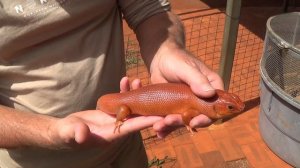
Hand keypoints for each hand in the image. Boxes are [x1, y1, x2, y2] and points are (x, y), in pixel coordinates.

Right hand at [47, 77, 162, 148]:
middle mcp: (116, 127)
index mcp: (111, 135)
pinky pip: (120, 101)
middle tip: (153, 90)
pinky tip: (125, 80)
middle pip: (135, 115)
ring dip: (135, 94)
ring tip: (137, 80)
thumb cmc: (66, 134)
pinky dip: (123, 91)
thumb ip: (76, 134)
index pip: (132, 127)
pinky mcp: (109, 112)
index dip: (146, 121)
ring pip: (129, 106)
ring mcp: (114, 119)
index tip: (160, 114)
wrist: (63, 130)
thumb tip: (82, 134)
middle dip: (145, 103)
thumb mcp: (70, 134)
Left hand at [150, 46, 223, 137]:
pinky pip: (174, 119)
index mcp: (212, 87)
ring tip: (158, 127)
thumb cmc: (176, 59)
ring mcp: (190, 104)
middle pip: (198, 117)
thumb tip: (210, 93)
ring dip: (172, 126)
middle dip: (183, 123)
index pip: (215, 107)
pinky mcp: (177, 107)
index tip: (193, 122)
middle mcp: (204, 98)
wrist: (160, 59)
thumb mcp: (185, 67)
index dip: (206, 118)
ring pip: (184, 120)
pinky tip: (159, 132)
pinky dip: (166, 126)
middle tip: (167, 121)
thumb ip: (197, 79)